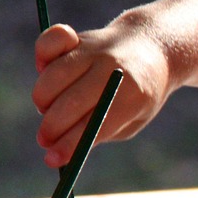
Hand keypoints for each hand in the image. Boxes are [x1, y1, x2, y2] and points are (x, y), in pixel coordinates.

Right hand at [31, 18, 172, 166]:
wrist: (155, 47)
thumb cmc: (141, 93)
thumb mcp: (133, 120)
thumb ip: (101, 133)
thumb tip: (59, 151)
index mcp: (134, 94)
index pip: (95, 124)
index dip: (69, 145)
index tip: (51, 160)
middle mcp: (113, 69)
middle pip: (70, 103)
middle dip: (51, 129)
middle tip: (45, 140)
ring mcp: (96, 49)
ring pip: (52, 77)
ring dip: (43, 101)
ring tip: (51, 109)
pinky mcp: (81, 37)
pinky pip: (52, 41)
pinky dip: (42, 55)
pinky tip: (45, 69)